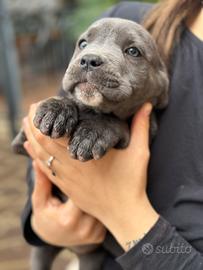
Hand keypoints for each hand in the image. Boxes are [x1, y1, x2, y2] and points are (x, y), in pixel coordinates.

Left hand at [23, 102, 158, 250]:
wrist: (124, 213)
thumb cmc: (132, 183)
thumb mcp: (139, 152)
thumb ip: (141, 126)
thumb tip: (146, 105)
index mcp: (86, 154)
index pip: (57, 132)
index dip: (46, 117)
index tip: (42, 104)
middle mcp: (71, 165)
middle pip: (43, 141)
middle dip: (34, 123)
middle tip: (33, 108)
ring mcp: (66, 178)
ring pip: (40, 155)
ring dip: (31, 138)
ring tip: (25, 123)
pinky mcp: (66, 187)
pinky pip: (44, 170)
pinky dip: (34, 157)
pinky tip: (29, 148)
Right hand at [31, 163, 105, 246]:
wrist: (52, 236)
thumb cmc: (45, 214)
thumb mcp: (40, 200)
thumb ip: (42, 182)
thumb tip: (38, 161)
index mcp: (67, 219)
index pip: (81, 194)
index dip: (84, 181)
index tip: (87, 170)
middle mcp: (83, 229)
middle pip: (95, 200)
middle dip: (94, 187)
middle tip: (96, 174)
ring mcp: (93, 235)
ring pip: (102, 207)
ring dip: (100, 196)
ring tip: (101, 184)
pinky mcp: (99, 237)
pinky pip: (105, 216)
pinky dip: (102, 206)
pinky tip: (100, 198)